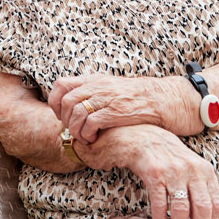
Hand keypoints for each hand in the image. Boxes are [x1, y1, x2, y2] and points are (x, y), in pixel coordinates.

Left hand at [48, 74, 198, 142]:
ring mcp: (106, 98)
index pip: (60, 84)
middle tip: (72, 130)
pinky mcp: (116, 112)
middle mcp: (97, 86)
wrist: (164, 99)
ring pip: (75, 112)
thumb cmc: (137, 98)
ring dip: (74, 129)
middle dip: (63, 119)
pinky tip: (94, 139)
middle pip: (64, 101)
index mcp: (94, 80)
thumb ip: (93, 93)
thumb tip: (74, 106)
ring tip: (83, 137)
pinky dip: (86, 133)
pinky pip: (90, 122)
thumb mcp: (111, 88)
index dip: (54, 101)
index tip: (60, 115)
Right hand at [78, 124, 218, 218]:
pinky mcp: (154, 172)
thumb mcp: (190, 167)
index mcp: (205, 171)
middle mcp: (191, 170)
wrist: (140, 135)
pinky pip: (160, 203)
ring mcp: (172, 170)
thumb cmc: (166, 155)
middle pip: (202, 210)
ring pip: (182, 209)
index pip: (217, 205)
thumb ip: (200, 189)